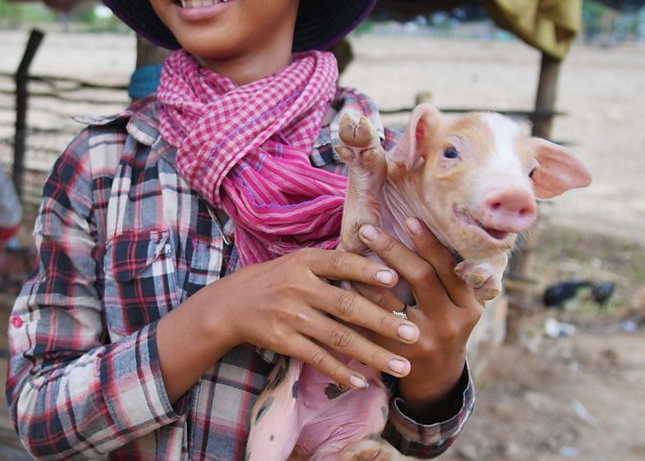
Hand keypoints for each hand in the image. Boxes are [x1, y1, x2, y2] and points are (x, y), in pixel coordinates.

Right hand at [203, 248, 420, 388]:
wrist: (231, 304)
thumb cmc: (276, 279)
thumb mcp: (299, 261)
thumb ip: (332, 266)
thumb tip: (381, 268)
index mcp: (305, 262)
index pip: (340, 263)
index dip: (366, 271)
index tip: (395, 278)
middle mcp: (298, 287)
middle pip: (347, 306)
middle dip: (383, 321)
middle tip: (413, 334)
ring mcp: (290, 315)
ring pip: (338, 337)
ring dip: (372, 354)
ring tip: (401, 365)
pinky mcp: (283, 340)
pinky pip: (317, 358)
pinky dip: (340, 371)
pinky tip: (362, 381)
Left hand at [355, 219, 481, 419]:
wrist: (437, 378)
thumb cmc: (444, 326)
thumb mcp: (459, 305)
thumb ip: (448, 276)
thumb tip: (419, 228)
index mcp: (468, 306)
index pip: (448, 267)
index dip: (429, 243)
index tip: (409, 220)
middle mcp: (450, 323)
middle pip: (421, 277)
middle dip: (394, 250)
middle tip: (369, 229)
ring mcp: (423, 341)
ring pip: (392, 300)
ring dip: (369, 272)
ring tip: (350, 248)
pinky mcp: (396, 354)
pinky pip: (372, 320)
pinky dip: (359, 296)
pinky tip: (344, 278)